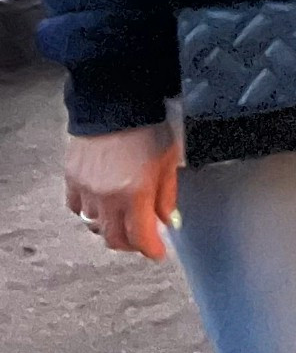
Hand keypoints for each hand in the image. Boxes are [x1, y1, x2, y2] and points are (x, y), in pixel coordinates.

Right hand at [64, 125, 180, 260]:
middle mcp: (107, 197)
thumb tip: (167, 220)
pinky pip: (76, 207)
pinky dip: (89, 211)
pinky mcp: (71, 177)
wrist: (115, 99)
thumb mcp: (168, 160)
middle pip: (114, 238)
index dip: (151, 250)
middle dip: (131, 244)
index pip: (140, 238)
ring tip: (122, 219)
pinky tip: (100, 205)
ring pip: (94, 225)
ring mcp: (86, 188)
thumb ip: (167, 195)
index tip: (158, 252)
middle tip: (142, 240)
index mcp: (135, 193)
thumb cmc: (146, 126)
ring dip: (110, 227)